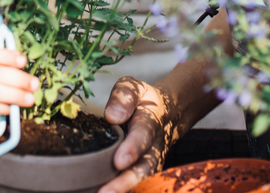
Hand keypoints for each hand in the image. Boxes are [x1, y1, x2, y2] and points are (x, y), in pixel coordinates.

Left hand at [98, 77, 179, 192]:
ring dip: (125, 189)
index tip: (118, 162)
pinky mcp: (146, 170)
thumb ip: (123, 97)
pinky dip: (123, 189)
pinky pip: (138, 183)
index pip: (142, 136)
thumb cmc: (143, 100)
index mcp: (151, 121)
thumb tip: (112, 116)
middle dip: (127, 181)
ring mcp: (152, 160)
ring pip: (144, 178)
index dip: (132, 149)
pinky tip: (101, 192)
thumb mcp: (133, 87)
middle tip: (106, 192)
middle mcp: (154, 145)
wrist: (168, 112)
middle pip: (146, 167)